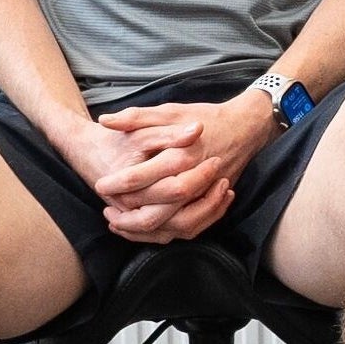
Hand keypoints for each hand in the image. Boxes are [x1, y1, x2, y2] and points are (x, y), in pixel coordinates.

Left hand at [88, 98, 276, 242]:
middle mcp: (195, 179)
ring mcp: (206, 194)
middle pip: (157, 210)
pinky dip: (167, 233)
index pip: (142, 177)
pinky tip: (146, 229)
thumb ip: (137, 117)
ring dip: (146, 230)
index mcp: (181, 155)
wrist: (244, 127)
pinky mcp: (212, 202)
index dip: (117, 184)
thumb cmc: (205, 117)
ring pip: (174, 226)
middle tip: (107, 209)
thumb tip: (105, 120)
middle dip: (128, 215)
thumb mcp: (170, 110)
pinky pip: (190, 228)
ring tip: (121, 224)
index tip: (100, 185)